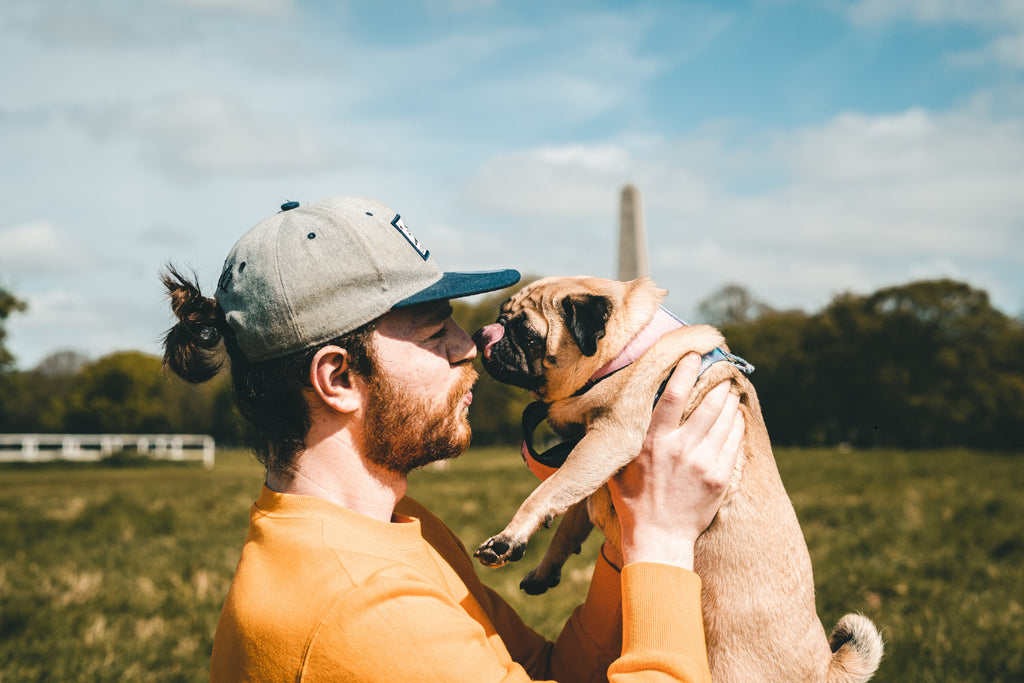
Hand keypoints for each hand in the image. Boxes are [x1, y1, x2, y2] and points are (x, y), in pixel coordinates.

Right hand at [607, 353, 744, 569]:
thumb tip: (621, 411)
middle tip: (721, 373)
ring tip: (729, 392)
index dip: (685, 371)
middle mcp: (679, 449)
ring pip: (725, 420)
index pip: (672, 396)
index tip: (694, 354)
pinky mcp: (719, 478)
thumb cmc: (634, 501)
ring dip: (730, 402)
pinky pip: (734, 441)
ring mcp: (703, 464)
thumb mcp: (620, 466)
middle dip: (717, 384)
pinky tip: (735, 417)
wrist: (658, 539)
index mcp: (653, 443)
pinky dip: (737, 424)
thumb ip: (626, 439)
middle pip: (707, 404)